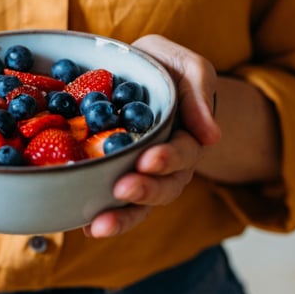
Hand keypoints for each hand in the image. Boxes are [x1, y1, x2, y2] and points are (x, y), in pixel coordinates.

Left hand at [84, 34, 220, 237]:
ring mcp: (141, 175)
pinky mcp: (114, 178)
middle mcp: (167, 164)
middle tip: (122, 189)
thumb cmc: (164, 67)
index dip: (168, 159)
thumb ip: (200, 91)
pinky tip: (82, 226)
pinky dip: (98, 217)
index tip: (149, 159)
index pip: (183, 153)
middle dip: (144, 191)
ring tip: (99, 226)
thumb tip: (211, 136)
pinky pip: (110, 204)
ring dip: (121, 218)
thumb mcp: (187, 66)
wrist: (135, 73)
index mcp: (187, 137)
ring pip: (138, 205)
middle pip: (164, 188)